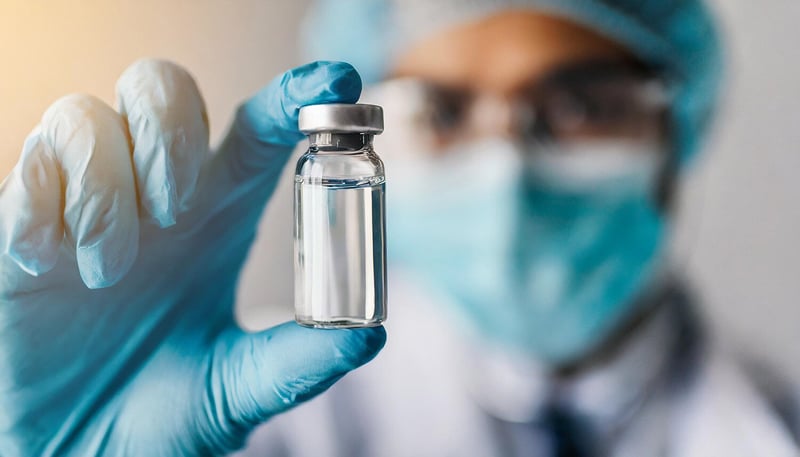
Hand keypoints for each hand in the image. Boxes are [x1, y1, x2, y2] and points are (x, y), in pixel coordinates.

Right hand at [0, 60, 384, 455]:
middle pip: (164, 87)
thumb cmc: (163, 414)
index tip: (336, 79)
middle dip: (170, 133)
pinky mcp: (23, 225)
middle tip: (176, 211)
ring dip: (104, 188)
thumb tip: (368, 338)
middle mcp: (155, 197)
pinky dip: (42, 204)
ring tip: (108, 272)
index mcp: (218, 218)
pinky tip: (50, 263)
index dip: (294, 95)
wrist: (79, 451)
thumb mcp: (237, 389)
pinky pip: (28, 165)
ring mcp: (87, 205)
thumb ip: (296, 365)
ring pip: (88, 115)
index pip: (257, 130)